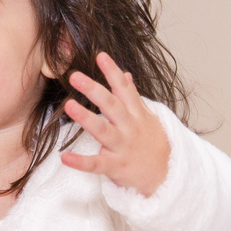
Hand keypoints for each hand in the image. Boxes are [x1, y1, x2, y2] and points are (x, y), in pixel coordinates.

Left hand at [61, 52, 169, 197]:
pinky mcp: (116, 167)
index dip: (113, 72)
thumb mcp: (147, 117)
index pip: (124, 89)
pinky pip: (96, 164)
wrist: (166, 175)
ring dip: (86, 118)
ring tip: (69, 105)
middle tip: (75, 76)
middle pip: (112, 106)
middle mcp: (130, 128)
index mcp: (136, 114)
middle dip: (94, 90)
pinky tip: (64, 157)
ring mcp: (123, 147)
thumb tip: (126, 74)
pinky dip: (80, 162)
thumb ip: (133, 96)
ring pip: (103, 131)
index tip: (100, 55)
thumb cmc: (152, 143)